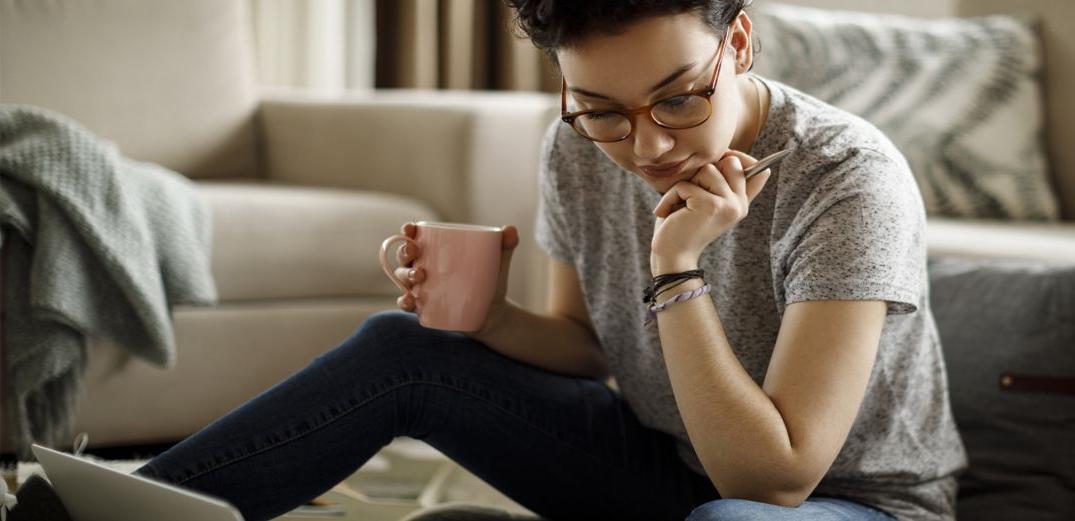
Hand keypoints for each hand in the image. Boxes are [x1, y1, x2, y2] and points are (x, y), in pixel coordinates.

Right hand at [394, 222, 519, 337]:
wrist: (494, 314)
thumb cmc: (491, 281)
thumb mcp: (499, 262)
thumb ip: (505, 245)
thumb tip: (511, 230)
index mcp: (437, 252)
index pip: (417, 237)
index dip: (408, 231)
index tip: (410, 228)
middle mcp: (424, 267)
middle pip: (405, 256)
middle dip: (404, 251)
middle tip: (414, 253)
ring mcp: (422, 288)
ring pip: (403, 278)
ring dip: (405, 275)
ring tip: (419, 276)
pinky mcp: (425, 307)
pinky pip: (407, 304)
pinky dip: (404, 301)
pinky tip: (409, 301)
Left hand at [650, 150, 771, 274]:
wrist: (672, 256)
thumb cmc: (683, 226)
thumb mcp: (708, 202)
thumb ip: (727, 185)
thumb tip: (765, 168)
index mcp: (741, 203)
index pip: (754, 169)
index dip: (735, 158)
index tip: (720, 162)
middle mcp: (740, 205)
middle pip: (729, 161)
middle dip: (703, 173)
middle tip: (691, 196)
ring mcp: (729, 205)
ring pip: (707, 170)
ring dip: (684, 186)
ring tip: (679, 206)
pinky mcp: (711, 206)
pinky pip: (686, 185)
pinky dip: (670, 197)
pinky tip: (668, 214)